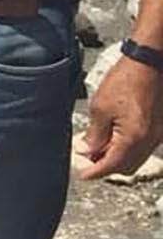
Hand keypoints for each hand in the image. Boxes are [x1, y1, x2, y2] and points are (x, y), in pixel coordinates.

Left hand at [77, 54, 162, 180]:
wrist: (150, 64)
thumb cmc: (125, 81)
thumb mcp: (100, 108)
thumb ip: (95, 134)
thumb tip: (87, 151)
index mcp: (134, 138)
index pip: (112, 165)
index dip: (96, 171)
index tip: (83, 175)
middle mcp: (150, 141)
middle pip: (127, 166)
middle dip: (107, 166)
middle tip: (88, 158)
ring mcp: (158, 135)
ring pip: (136, 158)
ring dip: (118, 157)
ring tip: (98, 146)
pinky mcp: (160, 127)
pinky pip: (144, 146)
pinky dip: (128, 147)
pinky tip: (113, 137)